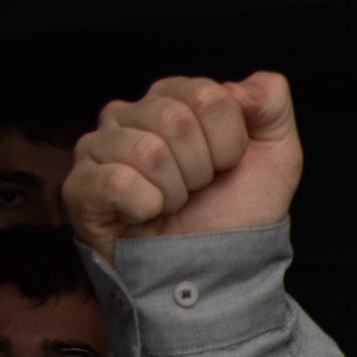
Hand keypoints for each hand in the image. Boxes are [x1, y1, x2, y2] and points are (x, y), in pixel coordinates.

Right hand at [67, 72, 302, 250]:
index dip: (229, 142)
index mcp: (171, 99)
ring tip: (172, 205)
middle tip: (197, 190)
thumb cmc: (236, 214)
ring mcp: (98, 149)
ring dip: (176, 191)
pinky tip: (146, 214)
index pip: (208, 95)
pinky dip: (145, 206)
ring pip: (148, 151)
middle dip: (201, 168)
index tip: (225, 167)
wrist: (216, 273)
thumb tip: (253, 83)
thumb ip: (272, 105)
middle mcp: (129, 115)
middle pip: (176, 119)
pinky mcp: (80, 186)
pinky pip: (117, 180)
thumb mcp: (276, 157)